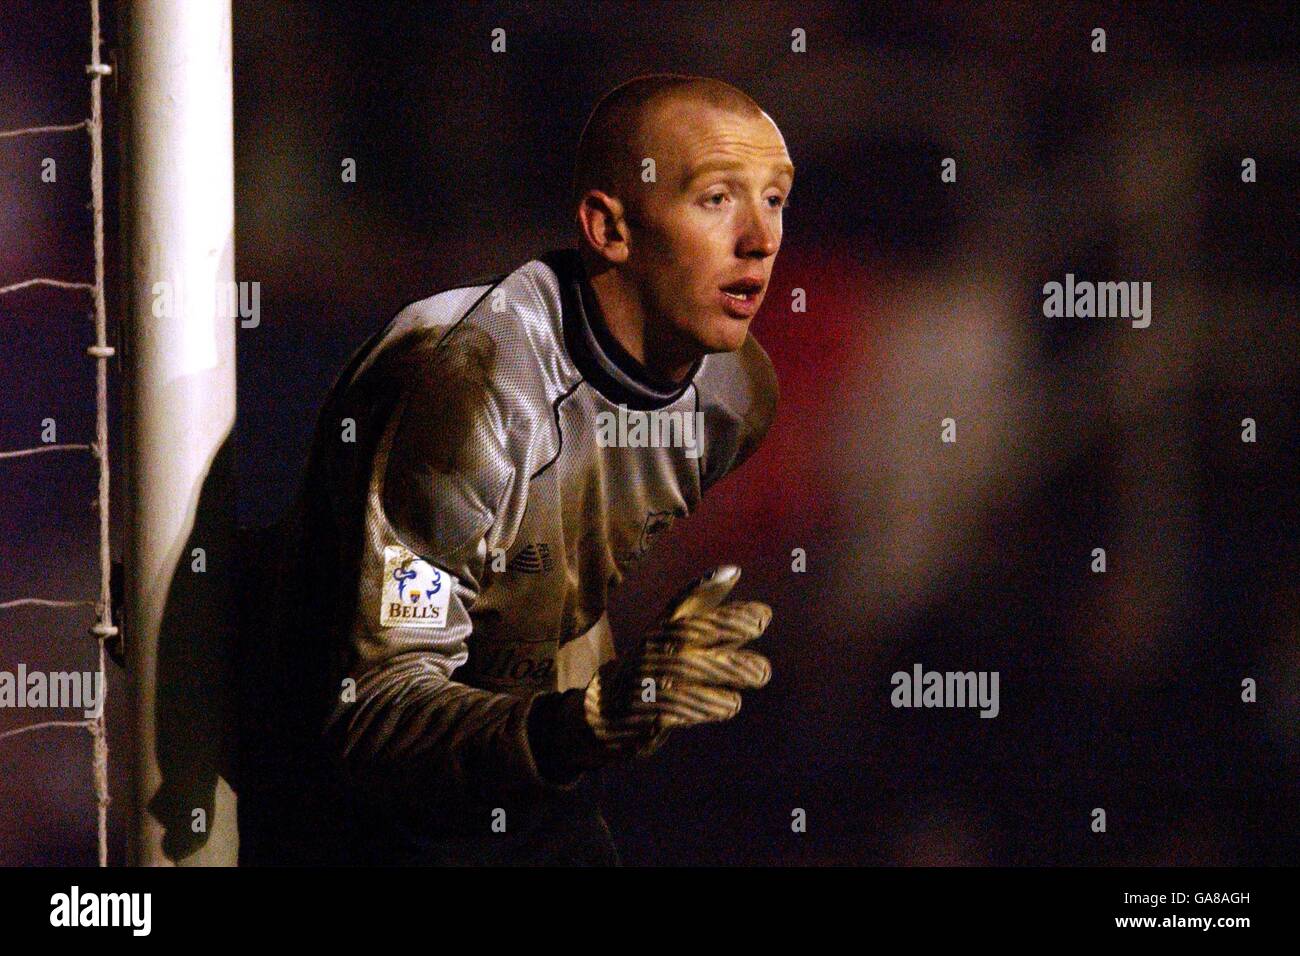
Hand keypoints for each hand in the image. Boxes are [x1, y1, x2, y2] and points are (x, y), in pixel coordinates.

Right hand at [582, 565, 772, 758]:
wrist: (610, 715)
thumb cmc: (656, 670)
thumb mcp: (674, 636)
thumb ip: (706, 612)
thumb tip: (734, 571)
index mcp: (661, 629)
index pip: (680, 602)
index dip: (702, 586)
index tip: (733, 572)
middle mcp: (652, 648)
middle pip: (689, 630)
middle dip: (725, 623)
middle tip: (760, 622)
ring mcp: (647, 678)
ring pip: (689, 668)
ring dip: (728, 669)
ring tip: (761, 673)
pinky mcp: (647, 710)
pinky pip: (681, 707)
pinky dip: (709, 706)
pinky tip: (731, 703)